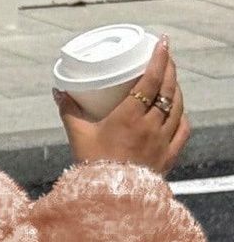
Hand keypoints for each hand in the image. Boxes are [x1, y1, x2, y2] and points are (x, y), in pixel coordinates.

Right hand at [52, 35, 190, 176]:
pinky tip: (177, 111)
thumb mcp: (78, 135)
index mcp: (129, 117)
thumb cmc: (92, 166)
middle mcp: (150, 126)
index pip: (151, 80)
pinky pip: (182, 129)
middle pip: (168, 88)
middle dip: (170, 68)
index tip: (161, 42)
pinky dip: (181, 116)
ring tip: (170, 80)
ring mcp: (162, 141)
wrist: (108, 199)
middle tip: (166, 55)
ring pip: (177, 106)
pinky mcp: (169, 156)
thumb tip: (59, 91)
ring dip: (176, 89)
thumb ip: (69, 111)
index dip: (159, 58)